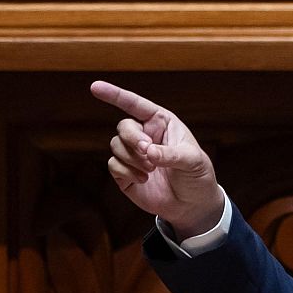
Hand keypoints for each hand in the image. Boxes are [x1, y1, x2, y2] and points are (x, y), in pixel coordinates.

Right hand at [91, 80, 223, 237]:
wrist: (193, 206)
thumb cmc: (197, 177)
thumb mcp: (193, 161)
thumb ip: (171, 154)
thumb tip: (148, 152)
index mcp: (161, 123)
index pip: (135, 104)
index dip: (115, 95)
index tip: (95, 87)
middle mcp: (144, 135)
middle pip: (123, 126)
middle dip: (132, 138)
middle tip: (147, 152)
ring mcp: (133, 154)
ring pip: (115, 145)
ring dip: (132, 158)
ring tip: (151, 170)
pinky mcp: (125, 173)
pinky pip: (113, 164)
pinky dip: (126, 172)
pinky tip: (143, 180)